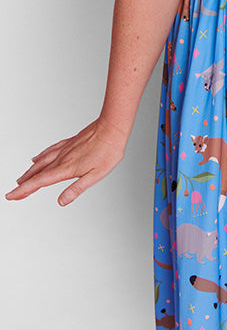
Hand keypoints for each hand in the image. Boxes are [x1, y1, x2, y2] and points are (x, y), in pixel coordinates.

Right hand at [5, 118, 126, 205]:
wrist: (112, 127)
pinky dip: (40, 156)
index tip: (12, 196)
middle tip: (12, 193)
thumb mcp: (96, 175)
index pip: (40, 182)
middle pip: (37, 173)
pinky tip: (36, 158)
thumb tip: (62, 201)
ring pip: (41, 161)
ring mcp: (65, 149)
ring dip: (29, 172)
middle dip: (23, 184)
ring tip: (20, 179)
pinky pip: (50, 151)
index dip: (24, 190)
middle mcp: (62, 158)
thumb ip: (77, 189)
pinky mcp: (69, 142)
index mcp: (67, 168)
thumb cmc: (108, 151)